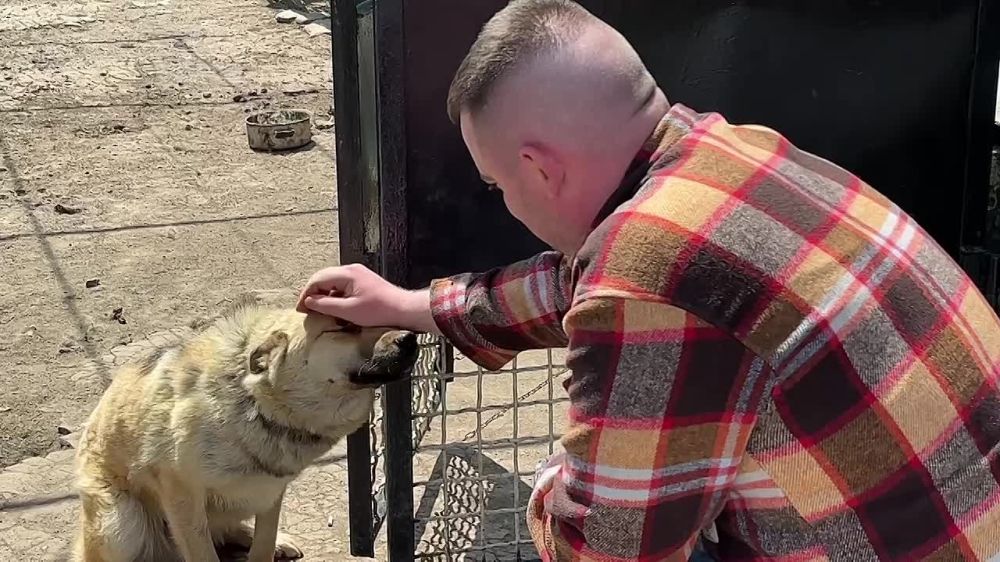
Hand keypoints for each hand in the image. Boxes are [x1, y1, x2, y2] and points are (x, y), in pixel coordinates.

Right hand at [296, 263, 439, 333]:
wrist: (403, 309)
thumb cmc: (380, 310)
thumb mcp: (348, 311)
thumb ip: (326, 305)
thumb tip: (309, 301)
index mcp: (347, 274)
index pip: (318, 279)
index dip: (306, 293)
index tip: (301, 308)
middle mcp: (351, 270)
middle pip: (323, 278)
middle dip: (312, 293)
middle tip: (305, 309)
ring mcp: (358, 275)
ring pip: (332, 282)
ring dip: (323, 294)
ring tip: (318, 310)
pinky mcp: (363, 282)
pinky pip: (342, 286)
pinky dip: (334, 295)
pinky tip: (333, 308)